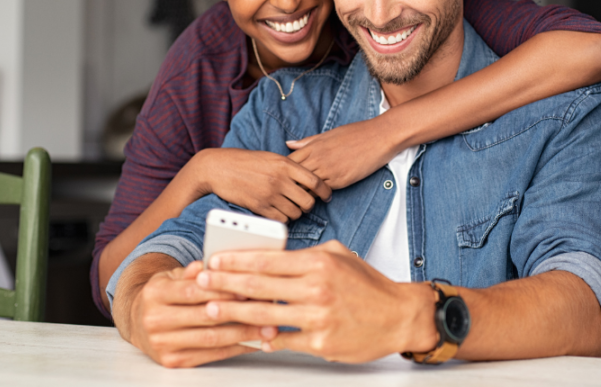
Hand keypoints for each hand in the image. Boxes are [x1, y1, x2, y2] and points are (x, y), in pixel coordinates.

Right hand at [124, 259, 276, 367]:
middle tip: (267, 309)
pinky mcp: (172, 361)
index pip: (193, 291)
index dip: (222, 290)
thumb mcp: (172, 276)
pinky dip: (234, 348)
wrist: (136, 321)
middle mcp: (155, 320)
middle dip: (239, 313)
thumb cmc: (164, 295)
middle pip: (204, 317)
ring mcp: (162, 343)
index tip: (248, 289)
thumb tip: (210, 263)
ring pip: (210, 339)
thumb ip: (193, 271)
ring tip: (268, 329)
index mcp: (155, 293)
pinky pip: (209, 355)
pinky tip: (252, 342)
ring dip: (243, 334)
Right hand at [190, 148, 331, 222]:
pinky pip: (281, 219)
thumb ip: (290, 167)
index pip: (315, 181)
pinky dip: (283, 218)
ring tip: (289, 207)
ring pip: (296, 212)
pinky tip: (278, 212)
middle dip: (308, 205)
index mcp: (285, 164)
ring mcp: (269, 194)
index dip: (325, 191)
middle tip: (303, 203)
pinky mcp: (259, 207)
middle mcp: (280, 179)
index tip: (326, 196)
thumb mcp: (271, 157)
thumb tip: (309, 179)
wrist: (219, 168)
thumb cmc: (246, 161)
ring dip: (295, 212)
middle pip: (308, 201)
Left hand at [195, 241, 438, 362]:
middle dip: (224, 284)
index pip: (267, 260)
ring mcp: (318, 318)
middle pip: (259, 286)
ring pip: (265, 315)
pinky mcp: (321, 344)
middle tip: (201, 282)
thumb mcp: (339, 255)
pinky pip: (283, 341)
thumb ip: (305, 255)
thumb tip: (272, 256)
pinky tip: (246, 335)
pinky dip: (263, 338)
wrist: (399, 316)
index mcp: (318, 263)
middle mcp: (317, 288)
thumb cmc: (368, 284)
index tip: (214, 260)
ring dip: (234, 312)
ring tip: (212, 308)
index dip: (236, 260)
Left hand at [286, 117, 400, 189]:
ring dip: (302, 193)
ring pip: (306, 187)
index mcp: (313, 146)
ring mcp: (329, 170)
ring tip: (299, 198)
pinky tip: (318, 197)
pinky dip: (318, 195)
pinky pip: (323, 191)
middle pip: (294, 176)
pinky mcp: (341, 180)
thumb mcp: (329, 134)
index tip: (283, 177)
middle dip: (289, 185)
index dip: (284, 171)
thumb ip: (308, 141)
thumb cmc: (356, 133)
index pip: (289, 162)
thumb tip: (288, 144)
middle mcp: (318, 158)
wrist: (379, 137)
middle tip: (286, 192)